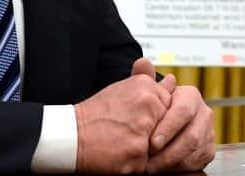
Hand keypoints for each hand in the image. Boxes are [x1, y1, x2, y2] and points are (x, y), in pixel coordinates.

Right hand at [74, 57, 171, 173]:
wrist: (71, 136)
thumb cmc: (96, 115)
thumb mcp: (122, 91)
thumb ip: (150, 86)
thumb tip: (173, 81)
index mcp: (145, 87)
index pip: (168, 105)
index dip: (152, 118)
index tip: (135, 119)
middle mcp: (147, 105)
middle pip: (166, 126)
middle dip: (151, 133)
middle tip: (126, 132)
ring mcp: (143, 130)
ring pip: (157, 146)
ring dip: (141, 148)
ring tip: (121, 142)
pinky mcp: (137, 154)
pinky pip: (146, 163)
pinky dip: (134, 163)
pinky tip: (117, 155)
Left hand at [146, 82, 214, 172]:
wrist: (162, 125)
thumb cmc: (154, 109)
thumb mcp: (147, 93)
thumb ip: (143, 78)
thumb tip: (142, 62)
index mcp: (190, 96)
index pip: (183, 112)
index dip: (168, 128)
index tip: (152, 142)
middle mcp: (203, 113)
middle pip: (191, 136)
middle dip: (168, 152)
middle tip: (150, 162)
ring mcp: (208, 132)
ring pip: (195, 151)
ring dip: (172, 162)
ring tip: (152, 168)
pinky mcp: (208, 150)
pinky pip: (198, 162)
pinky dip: (181, 168)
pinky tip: (165, 169)